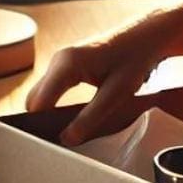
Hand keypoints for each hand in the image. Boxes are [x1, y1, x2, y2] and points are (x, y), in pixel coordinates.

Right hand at [24, 8, 178, 144]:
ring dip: (47, 114)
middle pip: (35, 100)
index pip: (38, 103)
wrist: (147, 36)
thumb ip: (91, 117)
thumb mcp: (117, 92)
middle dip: (40, 122)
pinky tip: (65, 120)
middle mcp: (58, 60)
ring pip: (42, 95)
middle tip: (54, 144)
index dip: (38, 126)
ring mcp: (61, 61)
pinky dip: (53, 105)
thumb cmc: (135, 59)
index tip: (44, 146)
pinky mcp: (66, 65)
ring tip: (60, 134)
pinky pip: (51, 89)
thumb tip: (66, 139)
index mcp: (67, 64)